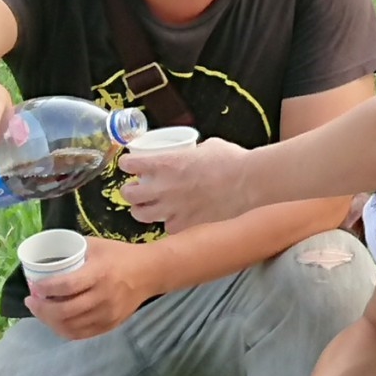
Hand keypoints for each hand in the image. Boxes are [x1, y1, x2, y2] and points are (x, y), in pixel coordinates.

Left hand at [25, 238, 156, 339]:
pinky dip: (64, 330)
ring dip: (50, 321)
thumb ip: (73, 249)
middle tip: (31, 301)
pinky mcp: (110, 324)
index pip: (67, 286)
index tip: (34, 286)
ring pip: (70, 326)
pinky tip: (56, 321)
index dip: (46, 288)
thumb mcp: (97, 245)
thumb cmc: (120, 255)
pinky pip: (81, 334)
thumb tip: (45, 255)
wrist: (150, 272)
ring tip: (41, 312)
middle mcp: (103, 296)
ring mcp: (107, 314)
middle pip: (65, 311)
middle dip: (42, 309)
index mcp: (99, 273)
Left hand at [120, 137, 251, 232]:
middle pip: (129, 194)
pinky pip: (167, 229)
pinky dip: (168, 225)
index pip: (130, 164)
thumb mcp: (208, 146)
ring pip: (141, 215)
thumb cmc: (231, 161)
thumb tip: (194, 154)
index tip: (130, 163)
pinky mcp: (186, 224)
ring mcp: (173, 208)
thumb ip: (193, 152)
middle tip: (136, 189)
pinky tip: (173, 220)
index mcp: (165, 163)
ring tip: (146, 208)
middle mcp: (163, 187)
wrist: (248, 183)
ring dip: (141, 210)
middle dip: (130, 191)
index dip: (127, 163)